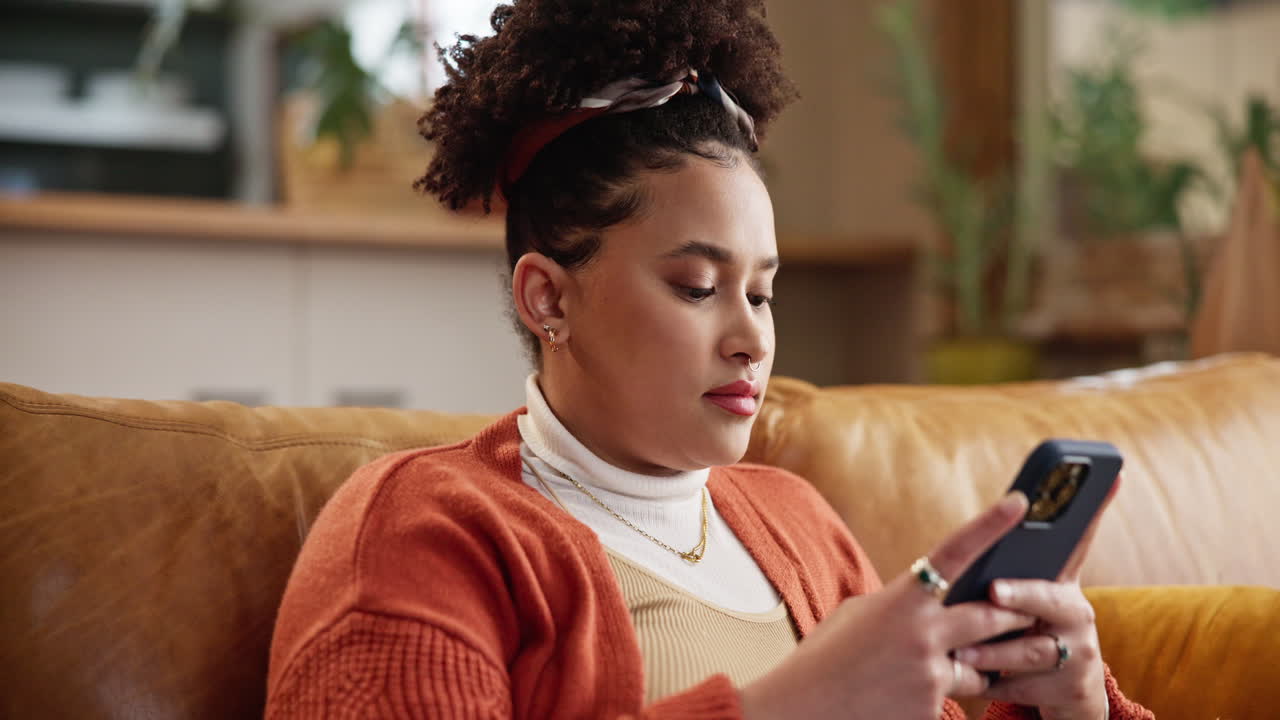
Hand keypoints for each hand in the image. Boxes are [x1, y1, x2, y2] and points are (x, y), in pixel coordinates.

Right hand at [741, 491, 1036, 719]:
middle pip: (993, 616)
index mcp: (901, 600)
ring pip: (981, 667)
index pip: (954, 552)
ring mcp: (929, 673)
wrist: (800, 710)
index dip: (990, 524)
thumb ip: (899, 604)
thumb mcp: (857, 616)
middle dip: (1017, 615)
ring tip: (937, 670)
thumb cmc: (823, 658)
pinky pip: (953, 697)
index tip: (1020, 502)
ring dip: (977, 667)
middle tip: (1034, 612)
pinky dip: (939, 695)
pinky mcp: (930, 708)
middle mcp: (922, 633)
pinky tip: (902, 698)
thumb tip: (932, 602)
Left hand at [952, 473, 1123, 719]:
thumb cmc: (1028, 635)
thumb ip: (1009, 575)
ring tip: (961, 650)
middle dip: (1021, 594)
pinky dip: (995, 684)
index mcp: (1062, 584)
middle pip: (1049, 599)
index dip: (1096, 507)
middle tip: (994, 591)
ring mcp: (1079, 651)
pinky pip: (1024, 684)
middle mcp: (1076, 612)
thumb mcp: (1025, 604)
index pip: (1080, 538)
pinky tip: (970, 683)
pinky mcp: (1071, 687)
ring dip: (993, 652)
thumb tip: (975, 539)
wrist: (1066, 696)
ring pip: (1031, 649)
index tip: (1112, 476)